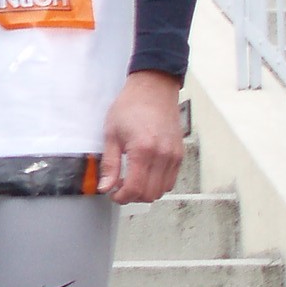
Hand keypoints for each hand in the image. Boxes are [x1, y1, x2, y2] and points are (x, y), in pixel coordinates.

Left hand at [98, 70, 184, 204]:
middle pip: (150, 194)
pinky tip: (145, 173)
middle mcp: (163, 155)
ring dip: (146, 191)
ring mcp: (174, 155)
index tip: (112, 194)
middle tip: (120, 187)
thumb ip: (109, 164)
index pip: (135, 189)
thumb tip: (105, 187)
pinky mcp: (179, 154)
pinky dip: (158, 183)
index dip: (121, 197)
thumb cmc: (130, 107)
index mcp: (143, 150)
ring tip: (132, 179)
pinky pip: (171, 180)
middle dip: (132, 196)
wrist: (153, 89)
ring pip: (162, 190)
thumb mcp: (111, 134)